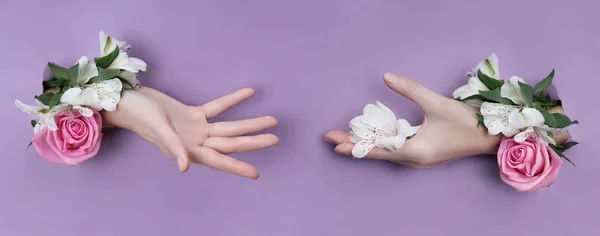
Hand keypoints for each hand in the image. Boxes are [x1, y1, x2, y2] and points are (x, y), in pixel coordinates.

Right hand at [102, 87, 277, 178]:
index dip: (236, 167)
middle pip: (230, 143)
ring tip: (272, 119)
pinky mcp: (193, 114)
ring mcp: (196, 129)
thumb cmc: (138, 116)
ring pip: (229, 127)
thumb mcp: (157, 129)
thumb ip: (173, 147)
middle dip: (253, 141)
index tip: (255, 174)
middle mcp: (195, 142)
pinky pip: (218, 107)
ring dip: (250, 123)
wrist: (127, 99)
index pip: (217, 160)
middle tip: (276, 139)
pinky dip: (233, 101)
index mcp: (187, 150)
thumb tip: (184, 167)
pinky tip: (249, 93)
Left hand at [325, 73, 568, 168]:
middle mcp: (413, 159)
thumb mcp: (436, 103)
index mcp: (415, 151)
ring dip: (365, 145)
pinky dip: (379, 144)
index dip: (356, 147)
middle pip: (377, 153)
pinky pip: (395, 150)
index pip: (378, 150)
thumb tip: (386, 76)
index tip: (336, 145)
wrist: (490, 137)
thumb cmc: (466, 122)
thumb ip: (410, 89)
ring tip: (343, 139)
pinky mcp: (422, 154)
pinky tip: (369, 138)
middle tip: (330, 138)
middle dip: (354, 145)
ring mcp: (417, 159)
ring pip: (385, 152)